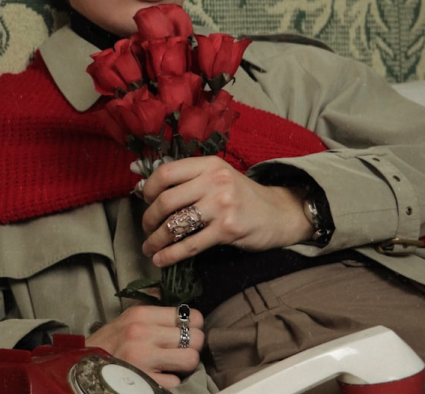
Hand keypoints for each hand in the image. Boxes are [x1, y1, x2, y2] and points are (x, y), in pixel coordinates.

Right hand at [85, 305, 203, 387]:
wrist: (82, 368)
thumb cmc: (107, 344)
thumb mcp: (126, 318)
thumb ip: (150, 306)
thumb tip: (167, 294)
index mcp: (141, 315)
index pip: (188, 315)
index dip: (194, 325)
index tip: (188, 331)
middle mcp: (143, 334)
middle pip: (195, 337)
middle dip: (193, 346)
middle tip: (182, 350)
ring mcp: (144, 359)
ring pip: (190, 360)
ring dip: (185, 365)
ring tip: (174, 364)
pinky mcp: (144, 381)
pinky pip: (175, 381)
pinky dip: (171, 381)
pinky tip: (159, 377)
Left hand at [141, 156, 313, 266]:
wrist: (279, 213)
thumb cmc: (243, 196)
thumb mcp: (219, 177)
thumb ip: (190, 180)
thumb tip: (147, 190)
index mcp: (209, 164)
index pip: (166, 172)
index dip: (148, 189)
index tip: (145, 201)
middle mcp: (215, 181)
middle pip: (166, 200)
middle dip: (149, 218)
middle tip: (146, 228)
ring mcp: (222, 205)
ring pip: (175, 224)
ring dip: (156, 239)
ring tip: (149, 247)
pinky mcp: (227, 229)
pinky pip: (190, 245)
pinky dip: (171, 255)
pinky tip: (161, 260)